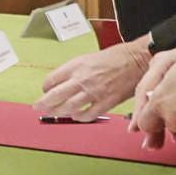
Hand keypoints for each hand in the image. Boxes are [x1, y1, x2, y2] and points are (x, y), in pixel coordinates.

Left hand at [33, 37, 151, 120]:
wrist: (137, 60)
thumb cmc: (116, 57)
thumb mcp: (88, 58)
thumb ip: (75, 71)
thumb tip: (64, 82)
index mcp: (76, 66)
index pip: (51, 80)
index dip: (46, 87)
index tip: (45, 91)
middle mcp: (82, 79)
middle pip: (55, 95)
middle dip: (43, 103)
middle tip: (38, 107)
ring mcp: (94, 91)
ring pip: (69, 107)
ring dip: (58, 112)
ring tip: (54, 114)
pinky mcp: (107, 101)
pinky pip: (88, 114)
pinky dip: (80, 117)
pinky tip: (76, 117)